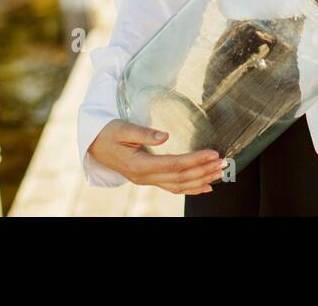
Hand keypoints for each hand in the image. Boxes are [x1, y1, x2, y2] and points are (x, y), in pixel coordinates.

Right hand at [87, 120, 227, 194]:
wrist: (94, 145)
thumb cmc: (108, 133)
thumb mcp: (122, 129)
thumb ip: (143, 133)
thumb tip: (163, 136)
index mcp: (139, 165)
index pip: (174, 165)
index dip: (195, 160)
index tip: (213, 153)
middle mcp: (145, 177)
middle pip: (180, 178)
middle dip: (204, 171)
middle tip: (223, 163)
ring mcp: (147, 180)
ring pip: (179, 185)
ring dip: (201, 180)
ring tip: (220, 173)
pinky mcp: (150, 179)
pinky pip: (173, 187)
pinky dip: (191, 188)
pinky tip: (205, 187)